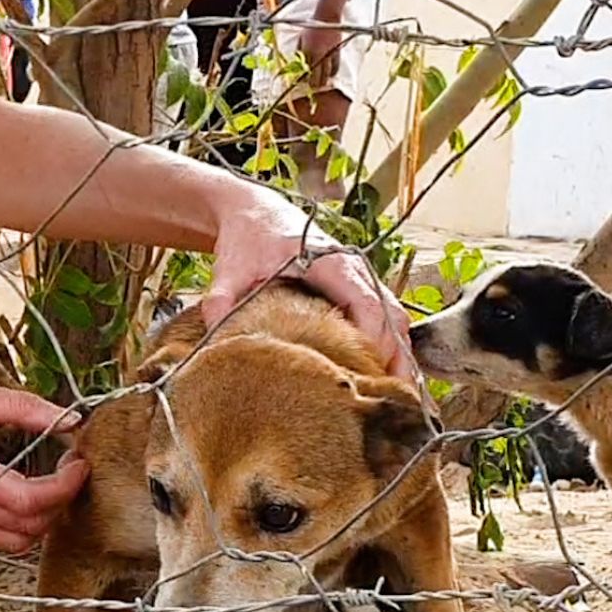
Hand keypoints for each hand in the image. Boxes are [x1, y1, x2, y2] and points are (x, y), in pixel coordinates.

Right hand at [0, 381, 89, 552]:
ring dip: (37, 523)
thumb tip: (65, 417)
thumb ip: (21, 407)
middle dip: (58, 506)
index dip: (66, 488)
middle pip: (29, 531)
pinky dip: (10, 527)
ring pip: (10, 544)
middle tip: (67, 475)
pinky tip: (12, 496)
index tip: (79, 465)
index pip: (34, 502)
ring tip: (45, 489)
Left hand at [200, 189, 415, 380]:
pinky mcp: (354, 291)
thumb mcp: (230, 266)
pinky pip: (384, 320)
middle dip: (398, 357)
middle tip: (396, 398)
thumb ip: (222, 299)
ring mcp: (358, 279)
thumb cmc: (248, 236)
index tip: (372, 373)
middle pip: (392, 315)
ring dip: (398, 355)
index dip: (376, 339)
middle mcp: (353, 269)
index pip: (367, 302)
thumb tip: (214, 336)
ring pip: (394, 319)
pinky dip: (389, 347)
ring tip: (398, 397)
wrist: (254, 212)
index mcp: (330, 261)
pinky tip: (384, 378)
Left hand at [296, 22, 344, 84]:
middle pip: (316, 74)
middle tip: (312, 87)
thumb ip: (299, 50)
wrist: (327, 18)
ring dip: (323, 81)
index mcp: (307, 49)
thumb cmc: (312, 27)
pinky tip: (330, 75)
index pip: (305, 69)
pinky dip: (332, 73)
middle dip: (314, 83)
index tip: (302, 82)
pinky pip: (335, 67)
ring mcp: (328, 53)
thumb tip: (296, 62)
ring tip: (321, 85)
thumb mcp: (301, 38)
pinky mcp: (337, 52)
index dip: (303, 78)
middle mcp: (318, 53)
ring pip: (326, 73)